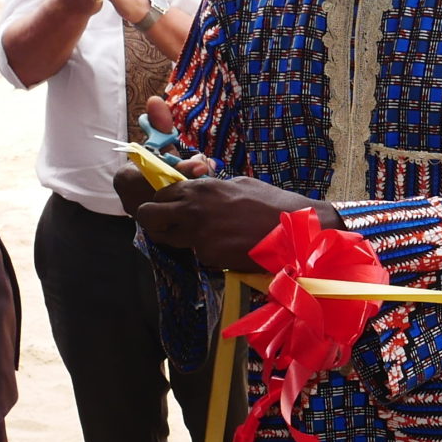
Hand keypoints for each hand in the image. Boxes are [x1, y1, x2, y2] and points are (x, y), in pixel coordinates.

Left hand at [126, 173, 333, 271]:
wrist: (293, 231)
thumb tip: (202, 193)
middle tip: (169, 227)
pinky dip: (207, 253)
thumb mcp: (239, 185)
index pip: (161, 194)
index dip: (164, 202)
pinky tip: (227, 248)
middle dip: (154, 222)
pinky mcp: (208, 256)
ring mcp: (198, 235)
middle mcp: (192, 209)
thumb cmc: (272, 203)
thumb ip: (214, 189)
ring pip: (166, 239)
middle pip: (148, 216)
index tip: (173, 208)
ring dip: (176, 239)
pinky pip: (197, 254)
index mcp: (200, 188)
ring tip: (200, 238)